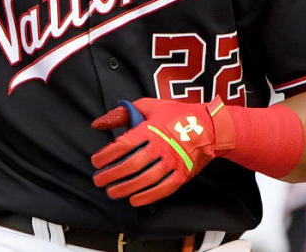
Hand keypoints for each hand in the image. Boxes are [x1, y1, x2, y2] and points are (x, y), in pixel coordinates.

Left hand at [91, 97, 231, 206]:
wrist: (210, 127)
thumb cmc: (175, 115)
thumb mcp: (148, 106)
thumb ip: (122, 113)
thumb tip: (97, 124)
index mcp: (151, 128)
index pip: (124, 144)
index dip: (107, 155)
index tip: (95, 161)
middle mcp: (162, 146)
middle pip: (133, 164)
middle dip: (112, 175)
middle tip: (98, 180)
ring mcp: (174, 162)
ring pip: (147, 179)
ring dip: (126, 188)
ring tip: (111, 192)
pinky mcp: (183, 174)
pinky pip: (164, 189)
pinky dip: (148, 196)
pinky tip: (134, 200)